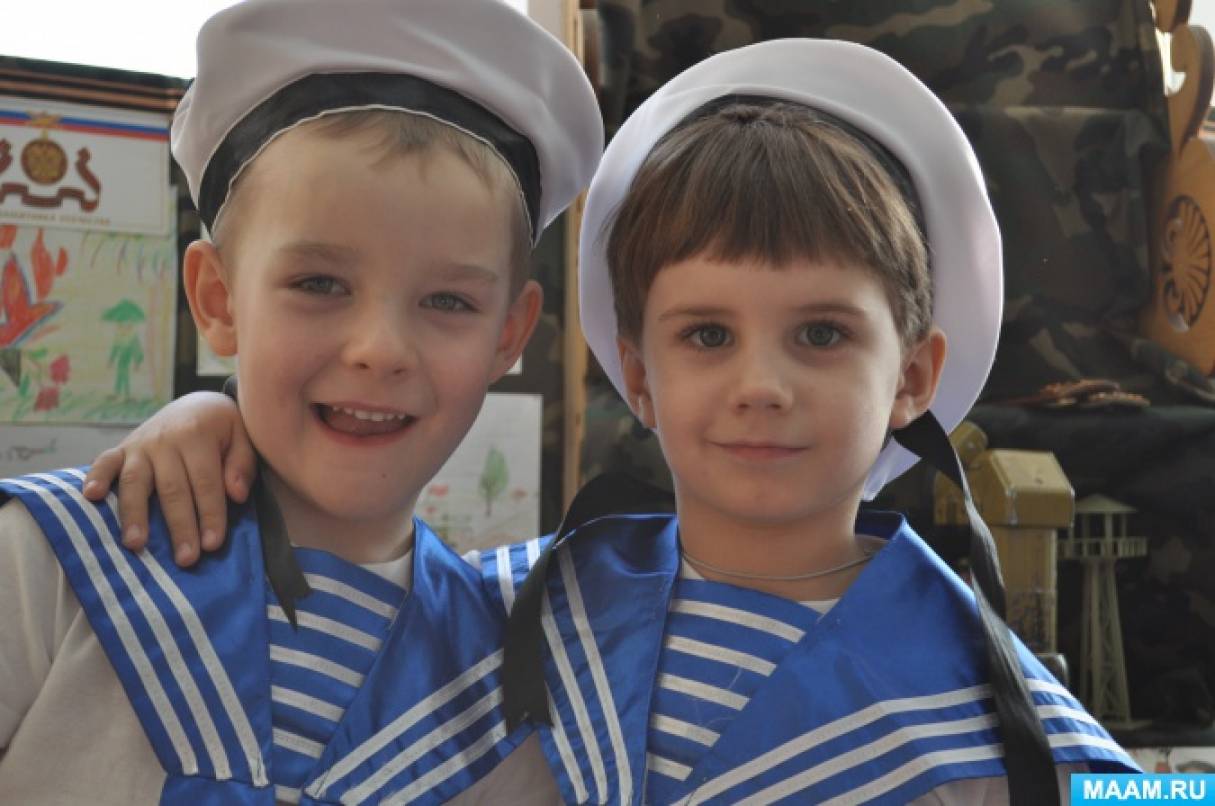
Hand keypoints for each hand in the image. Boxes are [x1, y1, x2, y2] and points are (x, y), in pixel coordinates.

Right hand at [82, 391, 255, 565]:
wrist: (196, 404)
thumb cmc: (223, 430)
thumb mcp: (243, 436)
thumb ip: (242, 465)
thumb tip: (236, 495)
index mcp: (198, 435)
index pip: (205, 482)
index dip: (210, 514)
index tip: (212, 544)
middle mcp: (166, 440)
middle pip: (172, 489)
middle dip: (179, 525)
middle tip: (185, 558)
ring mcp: (140, 445)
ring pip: (135, 481)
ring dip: (134, 514)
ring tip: (135, 544)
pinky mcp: (122, 448)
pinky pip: (104, 461)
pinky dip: (96, 477)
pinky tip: (91, 497)